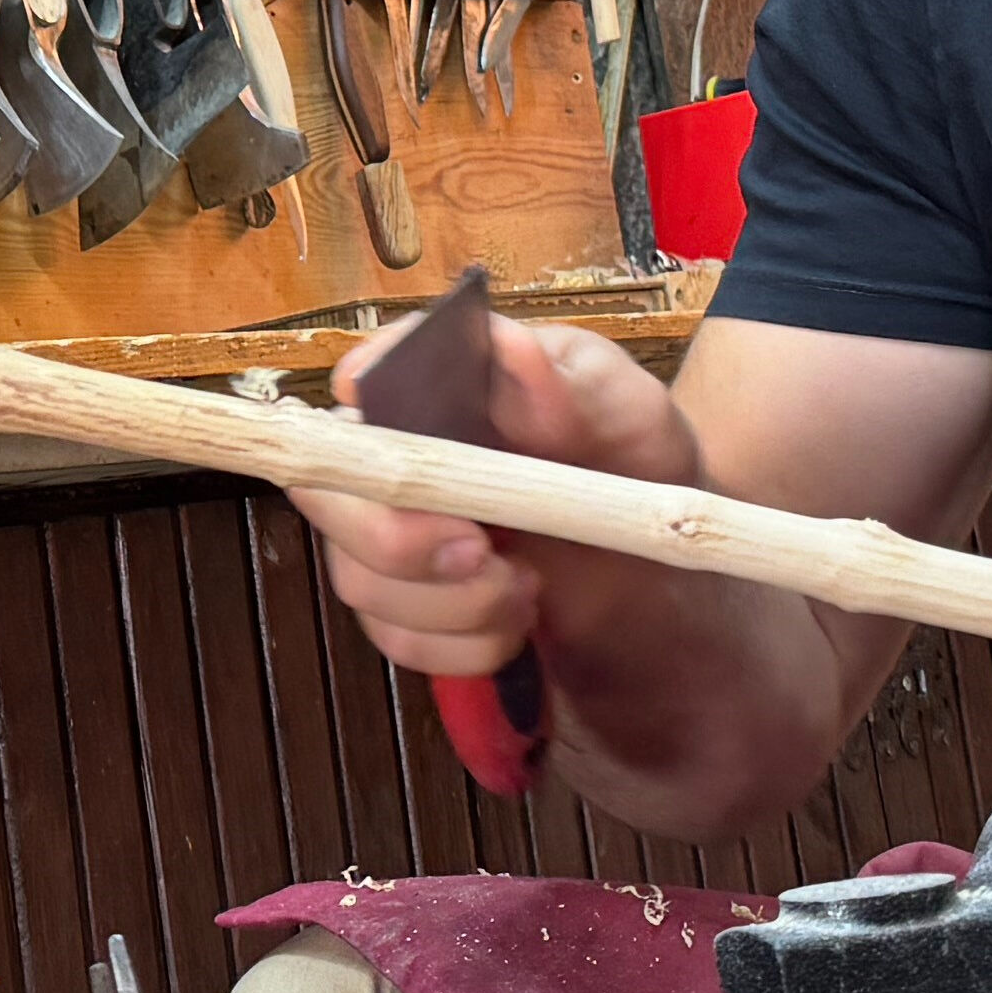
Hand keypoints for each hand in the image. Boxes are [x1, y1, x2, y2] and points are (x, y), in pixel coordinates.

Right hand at [284, 317, 694, 683]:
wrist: (661, 583)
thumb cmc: (637, 476)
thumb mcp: (630, 418)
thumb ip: (572, 383)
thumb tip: (509, 345)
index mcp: (450, 388)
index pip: (369, 375)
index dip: (359, 390)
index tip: (371, 405)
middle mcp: (403, 457)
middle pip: (331, 489)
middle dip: (394, 534)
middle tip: (478, 549)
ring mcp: (395, 535)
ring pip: (360, 577)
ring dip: (449, 602)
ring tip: (529, 589)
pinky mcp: (408, 609)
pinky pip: (397, 640)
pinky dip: (462, 646)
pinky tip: (515, 626)